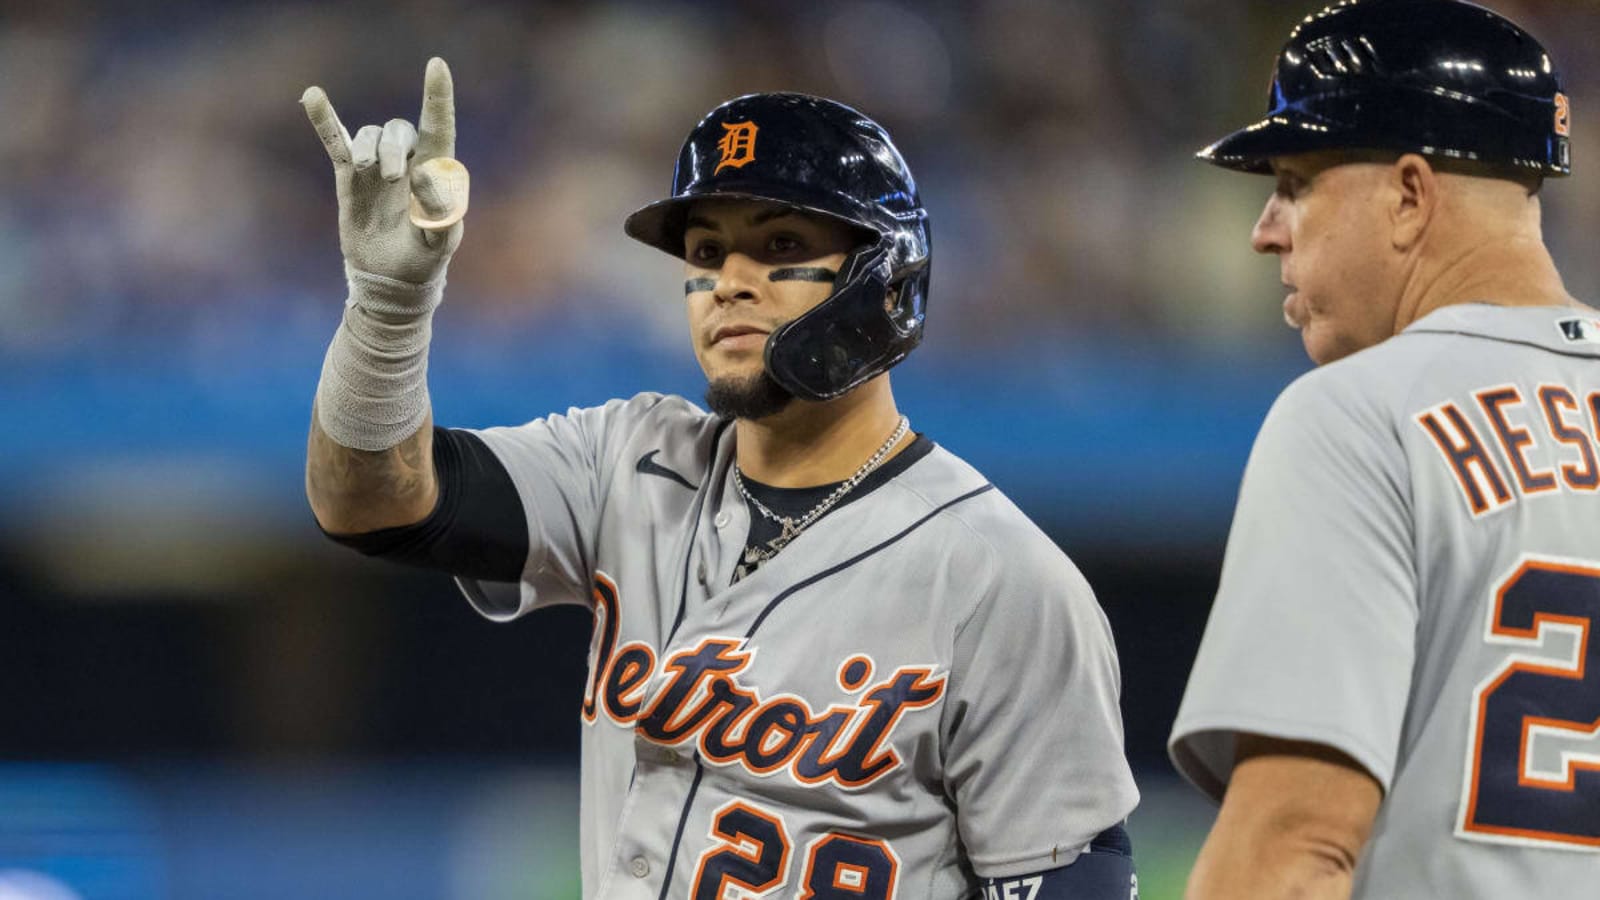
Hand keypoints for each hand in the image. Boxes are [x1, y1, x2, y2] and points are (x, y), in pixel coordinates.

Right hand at [302, 57, 467, 284]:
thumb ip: (440, 215)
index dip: (438, 97)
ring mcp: (376, 166)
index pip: (439, 127)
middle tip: (390, 178)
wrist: (390, 278)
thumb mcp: (439, 243)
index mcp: (435, 171)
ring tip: (367, 170)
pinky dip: (324, 120)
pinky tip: (312, 96)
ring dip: (368, 147)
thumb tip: (429, 178)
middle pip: (399, 131)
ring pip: (371, 135)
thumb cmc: (424, 258)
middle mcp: (407, 161)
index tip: (436, 65)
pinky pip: (336, 141)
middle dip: (393, 148)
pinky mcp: (350, 176)